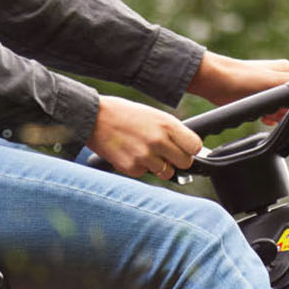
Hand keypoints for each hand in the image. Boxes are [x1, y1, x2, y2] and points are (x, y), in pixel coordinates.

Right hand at [88, 96, 202, 179]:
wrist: (93, 118)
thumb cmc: (124, 115)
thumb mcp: (153, 115)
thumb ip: (171, 132)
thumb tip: (187, 150)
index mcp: (167, 124)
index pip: (195, 146)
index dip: (190, 149)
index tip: (184, 148)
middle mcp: (158, 141)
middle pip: (185, 163)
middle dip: (177, 160)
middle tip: (166, 153)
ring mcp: (145, 156)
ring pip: (167, 172)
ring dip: (160, 166)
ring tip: (145, 151)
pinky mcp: (132, 168)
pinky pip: (146, 174)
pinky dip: (140, 167)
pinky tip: (130, 153)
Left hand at [188, 53, 288, 123]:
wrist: (212, 81)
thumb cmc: (240, 79)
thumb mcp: (272, 82)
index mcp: (288, 71)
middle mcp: (281, 78)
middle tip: (277, 111)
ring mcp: (270, 88)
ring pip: (285, 109)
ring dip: (278, 116)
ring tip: (267, 115)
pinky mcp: (259, 98)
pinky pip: (272, 112)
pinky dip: (269, 118)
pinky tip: (263, 119)